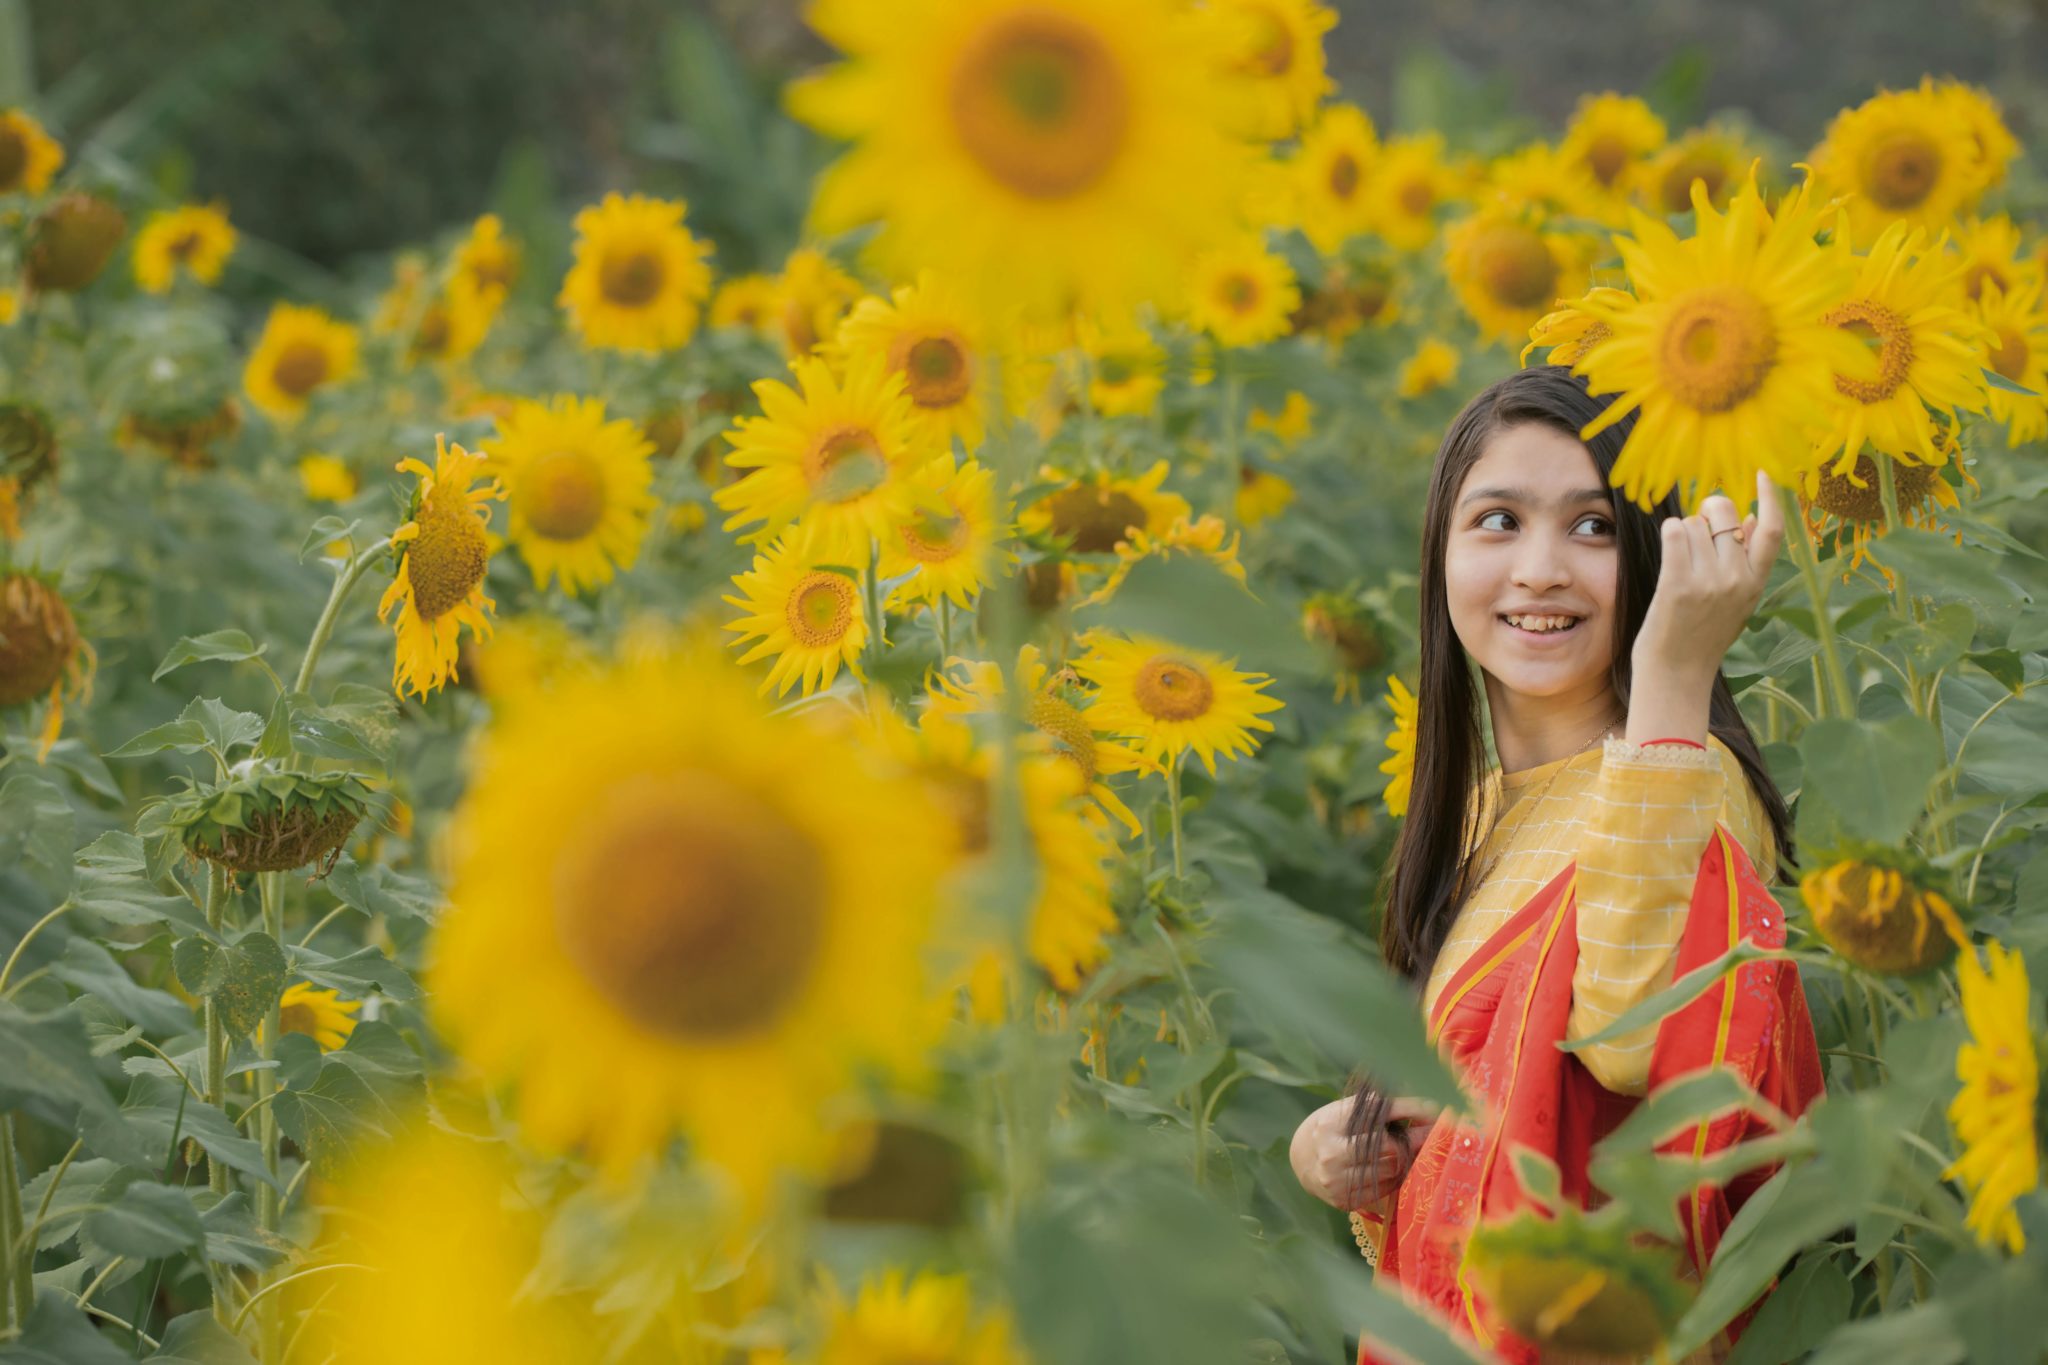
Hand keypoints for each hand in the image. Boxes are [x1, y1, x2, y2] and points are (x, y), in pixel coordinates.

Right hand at [1289, 1094, 1440, 1209]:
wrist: (1302, 1162)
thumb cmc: (1331, 1130)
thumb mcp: (1344, 1111)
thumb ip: (1376, 1107)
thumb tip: (1420, 1102)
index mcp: (1330, 1123)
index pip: (1377, 1114)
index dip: (1409, 1109)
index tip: (1434, 1107)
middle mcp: (1332, 1153)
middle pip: (1388, 1146)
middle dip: (1417, 1137)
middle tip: (1437, 1131)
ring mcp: (1338, 1180)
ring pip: (1391, 1169)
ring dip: (1410, 1158)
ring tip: (1420, 1148)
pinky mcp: (1346, 1200)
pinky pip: (1386, 1187)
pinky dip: (1398, 1175)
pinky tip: (1401, 1166)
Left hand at [1632, 469, 1785, 680]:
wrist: (1676, 674)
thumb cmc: (1702, 634)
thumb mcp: (1738, 600)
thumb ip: (1749, 561)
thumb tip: (1754, 519)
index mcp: (1756, 582)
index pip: (1772, 530)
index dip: (1771, 497)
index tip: (1764, 473)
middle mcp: (1738, 579)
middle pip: (1723, 513)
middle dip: (1706, 513)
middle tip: (1695, 534)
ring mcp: (1710, 582)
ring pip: (1693, 523)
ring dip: (1682, 533)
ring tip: (1679, 564)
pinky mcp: (1679, 585)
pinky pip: (1674, 533)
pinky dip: (1668, 533)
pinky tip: (1667, 548)